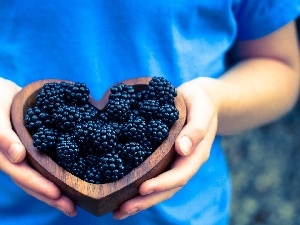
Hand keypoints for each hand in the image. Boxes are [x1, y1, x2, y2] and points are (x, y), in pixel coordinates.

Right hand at [0, 78, 76, 216]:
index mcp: (5, 156)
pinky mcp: (39, 148)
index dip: (39, 186)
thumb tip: (18, 156)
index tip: (57, 195)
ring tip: (77, 201)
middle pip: (34, 183)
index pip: (23, 175)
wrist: (3, 93)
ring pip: (43, 176)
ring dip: (58, 190)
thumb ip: (3, 137)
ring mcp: (28, 155)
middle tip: (73, 209)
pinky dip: (61, 171)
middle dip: (53, 197)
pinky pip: (49, 162)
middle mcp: (18, 159)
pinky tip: (77, 177)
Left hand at [113, 79, 218, 219]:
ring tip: (118, 211)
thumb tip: (182, 149)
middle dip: (145, 201)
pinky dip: (139, 187)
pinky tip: (123, 191)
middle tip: (121, 211)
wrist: (200, 99)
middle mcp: (185, 162)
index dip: (162, 184)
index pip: (180, 174)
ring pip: (160, 187)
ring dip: (140, 200)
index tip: (142, 188)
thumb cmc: (201, 102)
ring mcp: (175, 162)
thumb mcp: (202, 110)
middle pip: (168, 188)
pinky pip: (154, 175)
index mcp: (196, 153)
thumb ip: (196, 129)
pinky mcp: (165, 157)